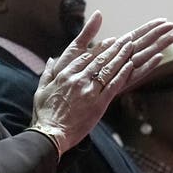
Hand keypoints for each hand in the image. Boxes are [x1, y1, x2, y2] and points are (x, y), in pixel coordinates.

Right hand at [30, 12, 172, 153]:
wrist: (51, 134)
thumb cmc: (45, 114)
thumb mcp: (41, 90)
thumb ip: (47, 73)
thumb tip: (51, 60)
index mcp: (65, 75)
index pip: (85, 56)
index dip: (99, 48)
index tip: (110, 41)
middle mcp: (78, 79)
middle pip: (99, 59)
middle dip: (114, 47)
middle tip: (126, 38)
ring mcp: (89, 90)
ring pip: (108, 69)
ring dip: (122, 56)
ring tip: (131, 46)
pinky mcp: (99, 103)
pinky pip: (114, 85)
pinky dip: (123, 73)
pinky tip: (131, 65)